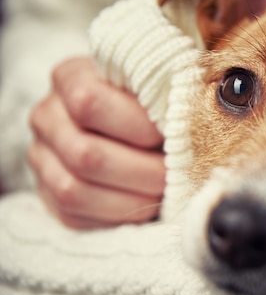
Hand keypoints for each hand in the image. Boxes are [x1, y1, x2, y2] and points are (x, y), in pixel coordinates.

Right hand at [28, 57, 165, 228]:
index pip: (88, 102)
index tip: (173, 134)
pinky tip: (148, 205)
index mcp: (70, 77)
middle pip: (85, 154)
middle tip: (180, 172)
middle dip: (143, 170)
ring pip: (74, 191)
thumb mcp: (158, 82)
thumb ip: (166, 92)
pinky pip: (74, 216)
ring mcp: (42, 157)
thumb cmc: (154, 98)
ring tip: (168, 191)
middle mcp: (47, 116)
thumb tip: (193, 118)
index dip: (137, 124)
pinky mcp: (49, 194)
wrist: (135, 121)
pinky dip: (118, 216)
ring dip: (132, 199)